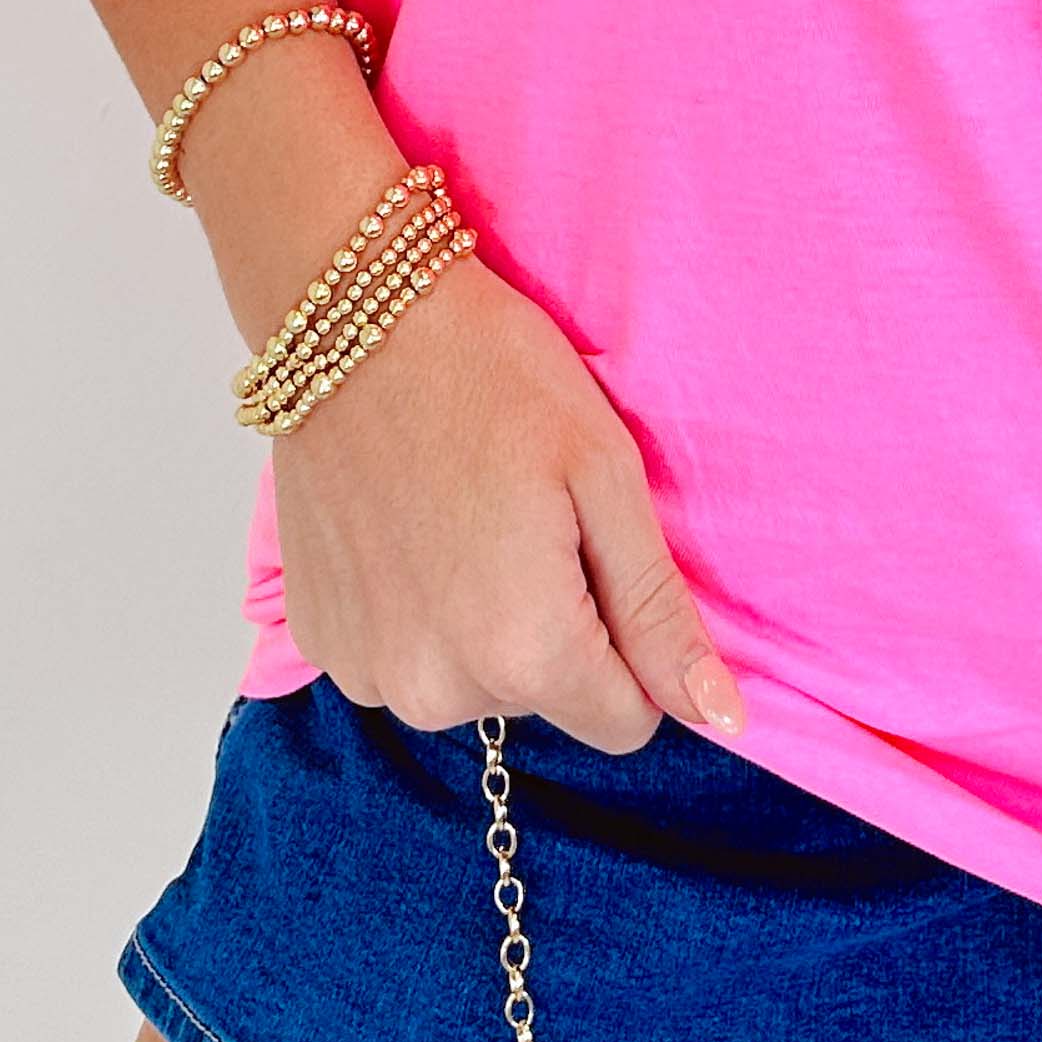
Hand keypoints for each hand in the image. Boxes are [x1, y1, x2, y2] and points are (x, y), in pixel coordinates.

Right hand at [264, 250, 748, 758]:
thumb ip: (660, 612)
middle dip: (553, 628)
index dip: (631, 644)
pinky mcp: (318, 638)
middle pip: (545, 701)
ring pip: (470, 686)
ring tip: (462, 520)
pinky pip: (401, 661)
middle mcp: (436, 688)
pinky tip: (409, 531)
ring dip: (480, 626)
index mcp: (524, 651)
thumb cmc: (491, 376)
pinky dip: (415, 612)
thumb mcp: (605, 476)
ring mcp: (364, 669)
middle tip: (524, 519)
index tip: (596, 555)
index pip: (627, 722)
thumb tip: (723, 718)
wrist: (350, 318)